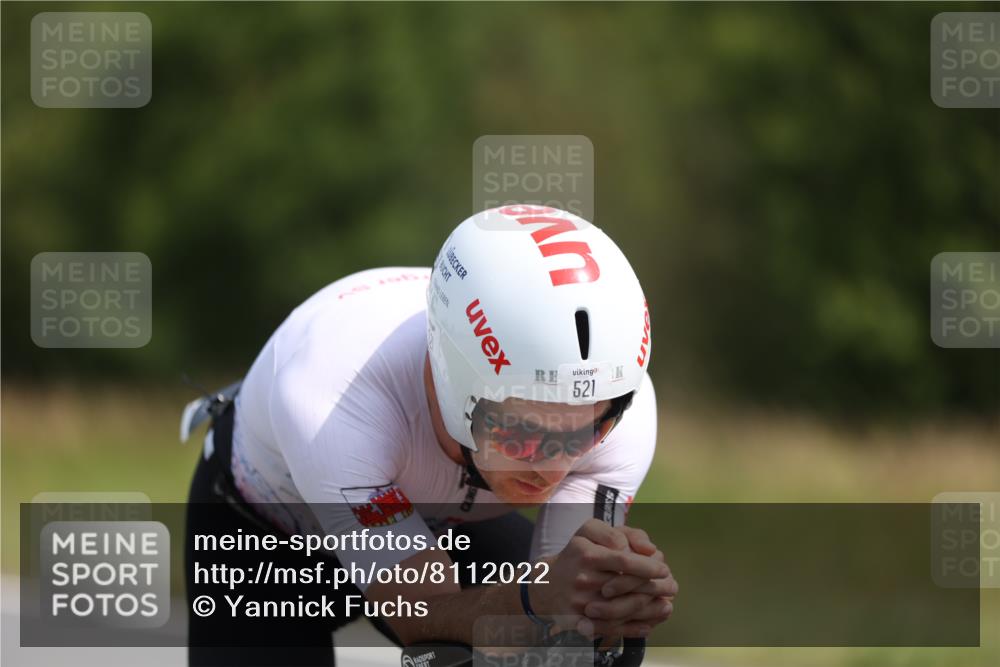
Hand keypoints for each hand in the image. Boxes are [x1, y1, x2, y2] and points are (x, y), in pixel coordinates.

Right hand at [530, 519, 669, 637]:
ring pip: (622, 610)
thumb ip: (616, 533)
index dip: (648, 566)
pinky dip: (633, 629)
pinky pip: (611, 629)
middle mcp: (583, 579)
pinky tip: (648, 625)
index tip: (664, 568)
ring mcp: (581, 603)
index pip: (623, 560)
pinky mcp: (580, 622)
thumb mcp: (589, 531)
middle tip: (671, 586)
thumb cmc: (576, 554)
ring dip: (649, 610)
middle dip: (654, 587)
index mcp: (587, 554)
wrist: (546, 584)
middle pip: (626, 587)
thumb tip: (646, 549)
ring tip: (666, 605)